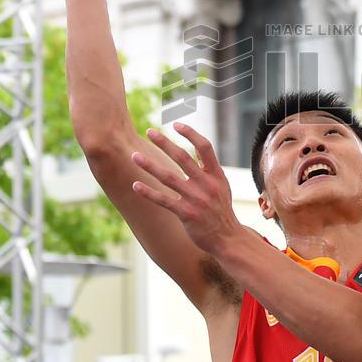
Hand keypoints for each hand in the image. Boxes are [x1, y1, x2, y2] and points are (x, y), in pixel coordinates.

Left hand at [130, 123, 242, 255]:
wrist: (227, 238)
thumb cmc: (222, 210)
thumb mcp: (222, 186)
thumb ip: (209, 168)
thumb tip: (198, 148)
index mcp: (216, 175)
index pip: (204, 147)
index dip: (190, 134)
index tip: (176, 124)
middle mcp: (206, 184)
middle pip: (182, 157)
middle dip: (164, 143)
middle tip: (149, 131)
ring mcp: (196, 199)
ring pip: (168, 177)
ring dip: (150, 165)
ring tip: (134, 156)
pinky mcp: (186, 214)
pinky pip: (163, 200)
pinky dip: (148, 192)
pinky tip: (135, 185)